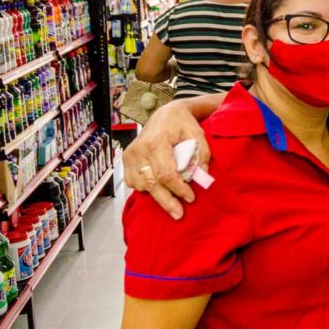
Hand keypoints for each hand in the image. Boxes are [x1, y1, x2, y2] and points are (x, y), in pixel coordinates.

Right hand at [121, 101, 209, 219]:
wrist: (165, 114)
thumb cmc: (181, 123)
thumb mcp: (197, 134)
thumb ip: (202, 155)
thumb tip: (201, 176)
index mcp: (156, 142)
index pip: (165, 173)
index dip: (178, 189)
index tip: (190, 197)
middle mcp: (139, 150)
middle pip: (151, 184)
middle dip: (166, 201)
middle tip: (179, 214)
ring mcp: (130, 155)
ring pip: (142, 185)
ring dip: (157, 195)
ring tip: (172, 200)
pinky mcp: (126, 160)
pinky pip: (133, 182)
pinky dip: (146, 188)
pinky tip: (159, 188)